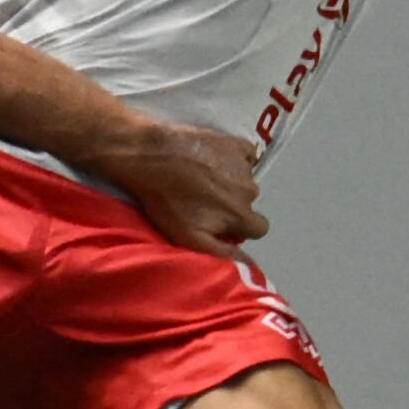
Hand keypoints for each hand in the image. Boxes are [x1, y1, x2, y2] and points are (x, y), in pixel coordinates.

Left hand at [84, 119, 267, 257]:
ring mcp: (244, 163)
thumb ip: (222, 253)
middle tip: (203, 200)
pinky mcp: (235, 142)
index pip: (258, 229)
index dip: (240, 229)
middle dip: (232, 205)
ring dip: (229, 182)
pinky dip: (233, 159)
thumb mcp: (189, 236)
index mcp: (241, 214)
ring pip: (245, 180)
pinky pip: (245, 155)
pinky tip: (211, 160)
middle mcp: (250, 189)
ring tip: (201, 179)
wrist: (150, 156)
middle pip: (249, 204)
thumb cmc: (166, 200)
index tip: (220, 224)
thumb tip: (249, 266)